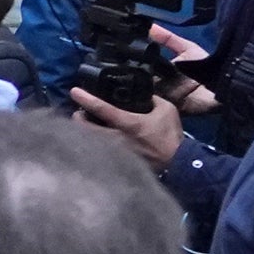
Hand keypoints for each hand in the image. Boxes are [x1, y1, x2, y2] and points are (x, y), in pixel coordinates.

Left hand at [69, 80, 187, 165]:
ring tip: (86, 124)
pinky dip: (94, 143)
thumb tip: (143, 91)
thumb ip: (152, 98)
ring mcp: (114, 151)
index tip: (74, 91)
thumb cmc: (171, 135)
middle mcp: (116, 137)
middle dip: (78, 118)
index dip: (85, 98)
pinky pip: (99, 150)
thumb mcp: (166, 110)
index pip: (101, 108)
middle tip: (79, 112)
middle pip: (85, 127)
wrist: (178, 163)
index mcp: (127, 123)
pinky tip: (97, 138)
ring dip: (84, 131)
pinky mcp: (117, 160)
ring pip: (89, 140)